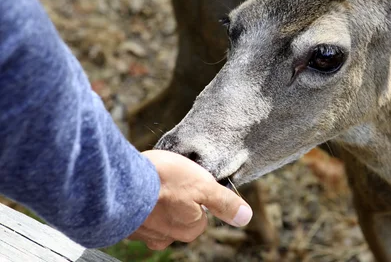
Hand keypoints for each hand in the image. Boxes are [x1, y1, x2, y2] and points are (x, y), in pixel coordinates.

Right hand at [128, 150, 251, 249]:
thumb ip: (224, 203)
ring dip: (154, 202)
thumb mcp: (203, 185)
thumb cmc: (162, 182)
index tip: (187, 182)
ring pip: (157, 217)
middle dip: (175, 199)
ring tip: (151, 182)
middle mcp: (166, 238)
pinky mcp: (123, 227)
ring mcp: (143, 234)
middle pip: (179, 217)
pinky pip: (136, 216)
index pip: (201, 214)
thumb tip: (245, 217)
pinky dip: (137, 204)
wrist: (117, 183)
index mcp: (189, 229)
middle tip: (167, 180)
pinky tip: (136, 189)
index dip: (196, 194)